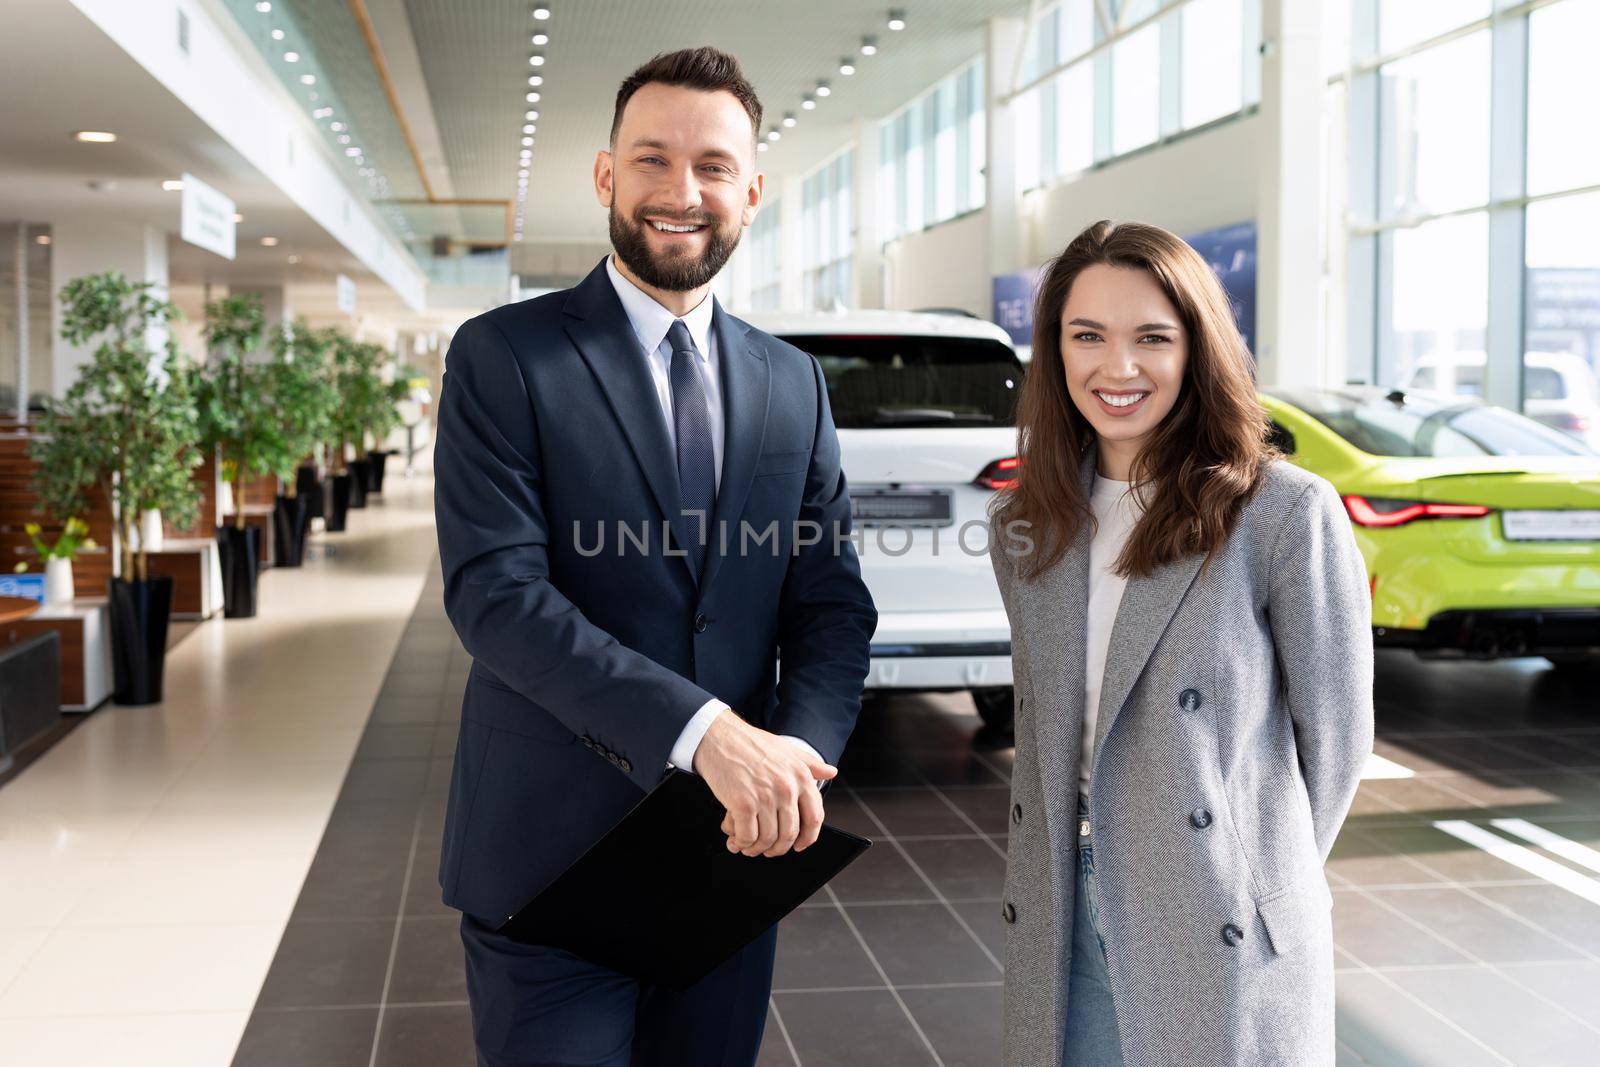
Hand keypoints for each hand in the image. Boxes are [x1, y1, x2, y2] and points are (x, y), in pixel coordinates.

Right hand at [693, 709, 836, 857]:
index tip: (800, 845)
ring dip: (757, 848)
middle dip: (778, 848)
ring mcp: (765, 797)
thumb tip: (831, 772)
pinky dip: (741, 843)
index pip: (814, 818)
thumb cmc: (750, 743)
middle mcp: (786, 788)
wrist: (719, 737)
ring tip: (749, 847)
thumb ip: (811, 764)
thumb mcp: (787, 749)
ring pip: (767, 839)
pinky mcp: (742, 804)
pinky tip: (737, 842)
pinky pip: (747, 835)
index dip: (807, 837)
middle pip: (789, 833)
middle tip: (769, 849)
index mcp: (801, 776)